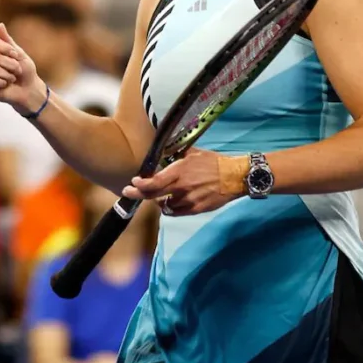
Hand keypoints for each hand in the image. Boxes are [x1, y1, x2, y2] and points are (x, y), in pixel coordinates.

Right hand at [0, 23, 47, 115]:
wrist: (27, 90)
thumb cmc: (24, 70)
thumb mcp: (18, 53)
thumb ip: (8, 40)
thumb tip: (0, 25)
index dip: (4, 47)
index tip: (16, 55)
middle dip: (8, 63)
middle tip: (18, 69)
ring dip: (6, 74)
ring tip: (13, 78)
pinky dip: (1, 82)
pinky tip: (5, 84)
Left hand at [121, 148, 241, 215]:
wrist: (234, 176)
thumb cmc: (212, 162)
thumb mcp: (191, 152)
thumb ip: (174, 153)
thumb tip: (161, 150)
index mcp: (179, 172)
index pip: (154, 183)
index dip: (141, 185)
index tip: (134, 182)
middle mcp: (181, 188)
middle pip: (153, 196)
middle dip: (137, 194)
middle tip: (128, 192)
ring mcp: (189, 201)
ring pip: (164, 206)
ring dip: (158, 200)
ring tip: (156, 194)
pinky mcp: (196, 210)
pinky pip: (176, 212)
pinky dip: (170, 208)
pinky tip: (168, 202)